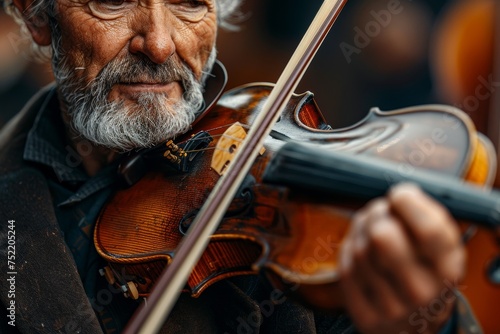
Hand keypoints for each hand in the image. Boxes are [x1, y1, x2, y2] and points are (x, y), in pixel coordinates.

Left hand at [339, 183, 464, 333]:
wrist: (417, 324)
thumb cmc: (426, 272)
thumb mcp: (442, 246)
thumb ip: (426, 216)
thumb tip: (401, 195)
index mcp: (447, 270)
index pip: (428, 231)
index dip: (408, 204)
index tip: (400, 195)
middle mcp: (421, 292)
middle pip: (383, 236)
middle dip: (377, 214)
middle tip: (381, 211)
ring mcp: (391, 307)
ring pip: (359, 248)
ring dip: (360, 230)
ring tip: (371, 229)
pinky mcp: (365, 314)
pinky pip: (346, 268)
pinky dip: (349, 251)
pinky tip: (360, 250)